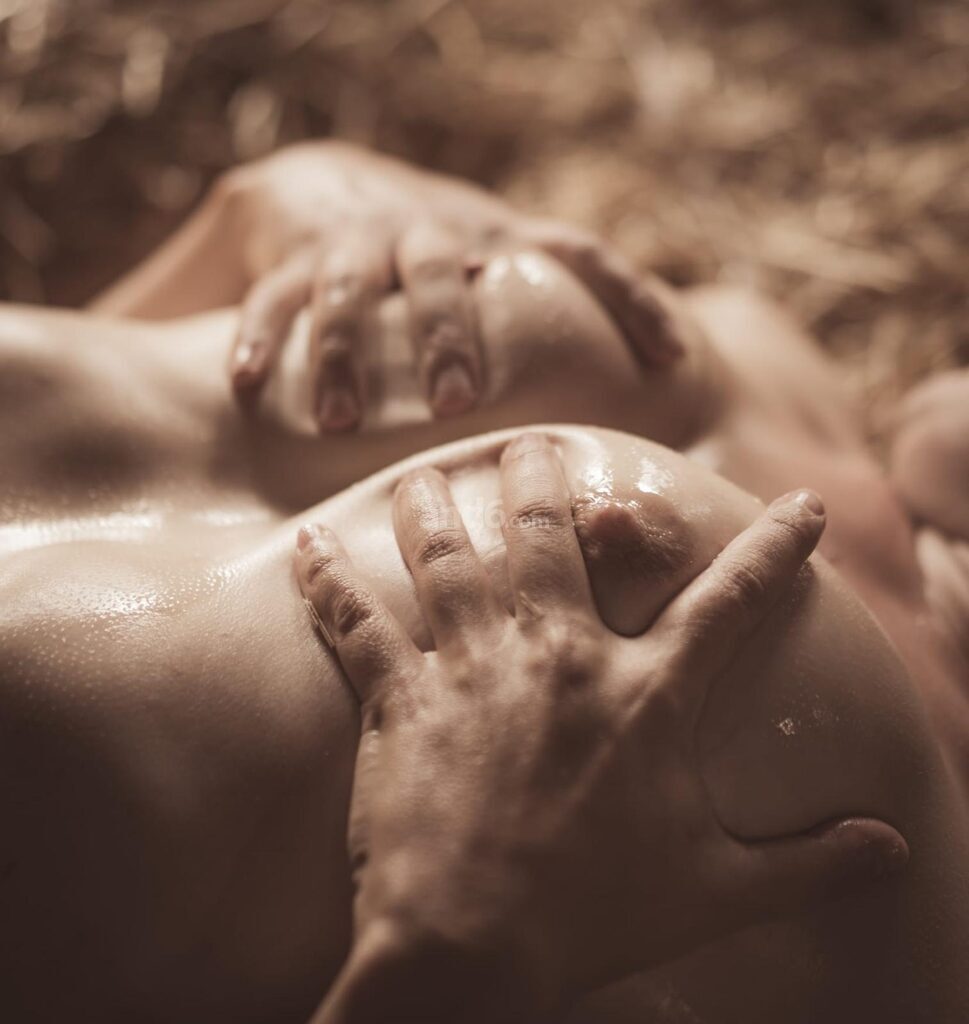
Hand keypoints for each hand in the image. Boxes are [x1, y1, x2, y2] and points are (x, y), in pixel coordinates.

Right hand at [224, 142, 688, 429]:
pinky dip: (260, 338)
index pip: (577, 253)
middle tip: (454, 401)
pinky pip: (273, 295)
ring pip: (348, 289)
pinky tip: (250, 385)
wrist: (328, 182)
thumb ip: (551, 315)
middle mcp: (432, 232)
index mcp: (496, 240)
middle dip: (445, 335)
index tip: (673, 358)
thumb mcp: (498, 267)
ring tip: (342, 419)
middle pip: (440, 271)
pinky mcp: (296, 254)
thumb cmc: (439, 253)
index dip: (630, 298)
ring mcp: (360, 241)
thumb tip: (653, 384)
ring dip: (343, 353)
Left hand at [296, 433, 907, 1021]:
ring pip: (449, 551)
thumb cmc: (594, 918)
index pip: (730, 603)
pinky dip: (325, 581)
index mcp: (643, 694)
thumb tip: (893, 853)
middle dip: (547, 476)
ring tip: (427, 474)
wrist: (471, 954)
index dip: (775, 550)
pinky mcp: (399, 696)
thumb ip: (809, 863)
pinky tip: (308, 547)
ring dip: (437, 504)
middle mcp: (558, 655)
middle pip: (555, 533)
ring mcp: (472, 665)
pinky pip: (353, 620)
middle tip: (536, 442)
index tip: (802, 505)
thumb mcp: (716, 889)